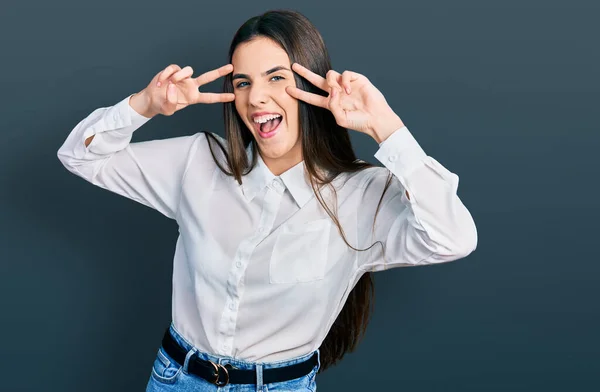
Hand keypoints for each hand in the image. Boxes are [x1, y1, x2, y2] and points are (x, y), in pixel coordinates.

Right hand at [135, 64, 235, 116]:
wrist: (151, 99)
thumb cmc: (162, 105)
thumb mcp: (168, 109)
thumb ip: (171, 101)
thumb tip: (173, 86)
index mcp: (193, 97)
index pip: (210, 97)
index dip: (221, 97)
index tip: (233, 97)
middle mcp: (191, 86)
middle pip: (208, 78)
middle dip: (219, 72)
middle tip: (230, 68)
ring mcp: (183, 78)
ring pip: (189, 70)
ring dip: (180, 76)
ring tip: (170, 83)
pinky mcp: (174, 71)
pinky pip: (174, 68)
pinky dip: (167, 74)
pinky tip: (161, 81)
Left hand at [285, 63, 403, 142]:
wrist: (376, 118)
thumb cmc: (359, 122)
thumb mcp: (341, 119)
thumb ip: (333, 106)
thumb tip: (332, 90)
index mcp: (331, 103)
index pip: (312, 97)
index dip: (300, 94)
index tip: (288, 90)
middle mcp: (336, 93)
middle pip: (317, 81)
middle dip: (305, 73)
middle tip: (294, 66)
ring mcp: (346, 85)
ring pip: (330, 75)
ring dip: (331, 82)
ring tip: (339, 91)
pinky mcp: (356, 79)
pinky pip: (345, 74)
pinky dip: (344, 81)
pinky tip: (348, 89)